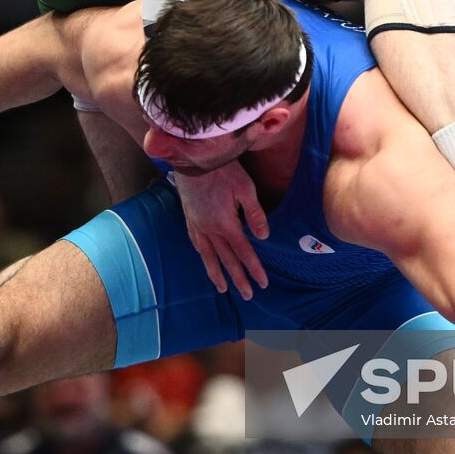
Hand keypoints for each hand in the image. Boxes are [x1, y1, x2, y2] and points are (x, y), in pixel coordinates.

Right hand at [173, 162, 269, 300]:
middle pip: (226, 260)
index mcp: (227, 224)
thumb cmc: (223, 170)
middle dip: (238, 278)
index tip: (262, 283)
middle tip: (247, 295)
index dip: (254, 269)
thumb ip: (255, 214)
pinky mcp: (189, 218)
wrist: (193, 158)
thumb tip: (264, 236)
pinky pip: (196, 242)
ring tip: (222, 288)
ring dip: (216, 273)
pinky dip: (202, 255)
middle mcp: (210, 229)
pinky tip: (205, 258)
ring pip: (208, 256)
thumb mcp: (245, 188)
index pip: (244, 252)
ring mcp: (198, 225)